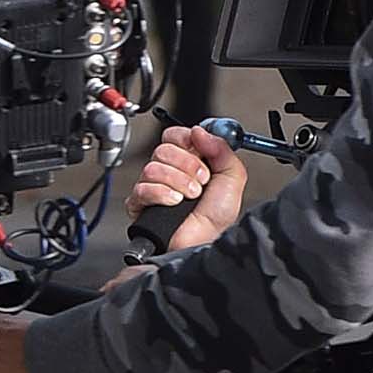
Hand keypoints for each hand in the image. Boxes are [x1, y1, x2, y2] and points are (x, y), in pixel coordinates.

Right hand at [125, 124, 248, 254]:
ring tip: (189, 197)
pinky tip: (174, 204)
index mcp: (188, 161)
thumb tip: (201, 131)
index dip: (186, 139)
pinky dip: (162, 195)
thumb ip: (222, 150)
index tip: (200, 150)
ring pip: (153, 167)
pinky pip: (143, 188)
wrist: (203, 242)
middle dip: (187, 165)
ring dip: (177, 182)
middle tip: (200, 181)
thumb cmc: (215, 219)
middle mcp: (169, 171)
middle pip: (163, 149)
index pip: (175, 134)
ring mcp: (153, 186)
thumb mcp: (232, 178)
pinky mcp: (139, 203)